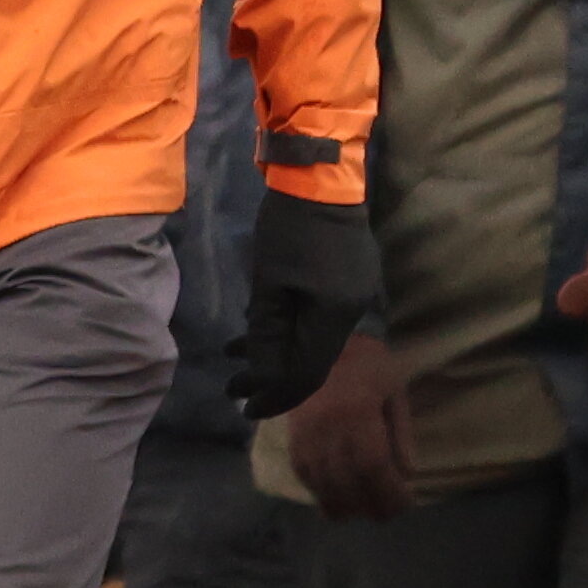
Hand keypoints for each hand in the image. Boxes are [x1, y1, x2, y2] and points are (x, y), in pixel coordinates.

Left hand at [239, 190, 382, 416]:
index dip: (277, 396)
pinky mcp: (350, 279)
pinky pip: (319, 319)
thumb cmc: (289, 230)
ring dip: (276, 352)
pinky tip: (261, 327)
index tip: (246, 410)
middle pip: (313, 360)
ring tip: (235, 357)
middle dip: (271, 377)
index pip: (308, 373)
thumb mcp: (268, 284)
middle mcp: (353, 312)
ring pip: (314, 339)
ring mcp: (355, 295)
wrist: (321, 177)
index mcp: (336, 316)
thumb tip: (262, 376)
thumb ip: (266, 334)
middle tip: (232, 389)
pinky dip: (291, 329)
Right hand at [285, 322, 424, 522]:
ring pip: (321, 483)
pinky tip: (334, 499)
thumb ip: (400, 433)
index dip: (388, 492)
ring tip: (361, 512)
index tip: (404, 505)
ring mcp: (305, 434)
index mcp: (357, 413)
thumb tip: (406, 474)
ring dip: (342, 505)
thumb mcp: (393, 391)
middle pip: (347, 481)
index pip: (373, 466)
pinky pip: (303, 473)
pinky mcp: (291, 436)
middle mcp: (327, 428)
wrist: (319, 342)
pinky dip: (319, 491)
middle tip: (385, 515)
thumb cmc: (366, 364)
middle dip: (368, 504)